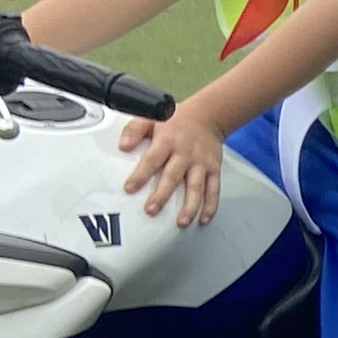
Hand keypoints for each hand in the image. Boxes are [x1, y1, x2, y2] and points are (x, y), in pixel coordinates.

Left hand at [118, 109, 228, 227]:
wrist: (208, 115)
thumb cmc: (177, 120)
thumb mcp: (152, 117)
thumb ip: (135, 130)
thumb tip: (123, 146)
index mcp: (168, 141)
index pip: (152, 160)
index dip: (141, 175)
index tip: (130, 188)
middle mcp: (185, 154)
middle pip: (173, 177)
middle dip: (162, 195)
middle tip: (151, 210)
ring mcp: (201, 163)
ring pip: (196, 187)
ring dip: (190, 206)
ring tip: (181, 222)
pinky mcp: (214, 169)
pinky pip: (214, 189)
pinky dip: (210, 206)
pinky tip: (203, 219)